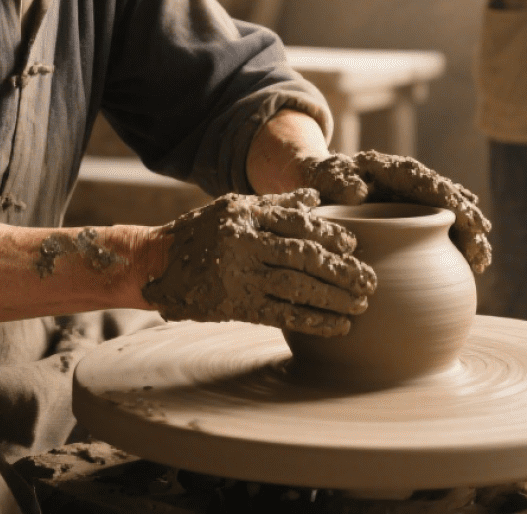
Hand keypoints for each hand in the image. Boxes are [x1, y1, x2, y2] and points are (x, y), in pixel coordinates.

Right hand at [142, 188, 376, 336]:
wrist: (157, 264)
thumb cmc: (201, 231)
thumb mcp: (232, 207)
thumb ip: (275, 204)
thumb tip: (315, 198)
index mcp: (245, 214)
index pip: (296, 222)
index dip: (329, 234)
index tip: (353, 244)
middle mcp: (242, 242)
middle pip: (302, 256)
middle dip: (341, 270)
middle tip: (370, 280)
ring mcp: (238, 275)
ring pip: (296, 286)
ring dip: (333, 298)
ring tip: (360, 305)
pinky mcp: (234, 304)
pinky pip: (281, 314)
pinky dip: (314, 321)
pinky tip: (338, 327)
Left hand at [301, 151, 492, 273]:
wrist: (325, 185)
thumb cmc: (325, 179)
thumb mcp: (327, 176)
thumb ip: (339, 181)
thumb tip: (358, 192)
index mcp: (394, 170)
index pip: (427, 180)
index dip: (448, 195)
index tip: (463, 213)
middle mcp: (414, 184)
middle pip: (450, 200)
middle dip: (469, 222)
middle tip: (480, 250)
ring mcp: (419, 202)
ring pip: (454, 216)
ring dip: (470, 236)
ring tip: (481, 262)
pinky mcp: (419, 220)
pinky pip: (446, 230)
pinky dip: (460, 244)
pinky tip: (473, 264)